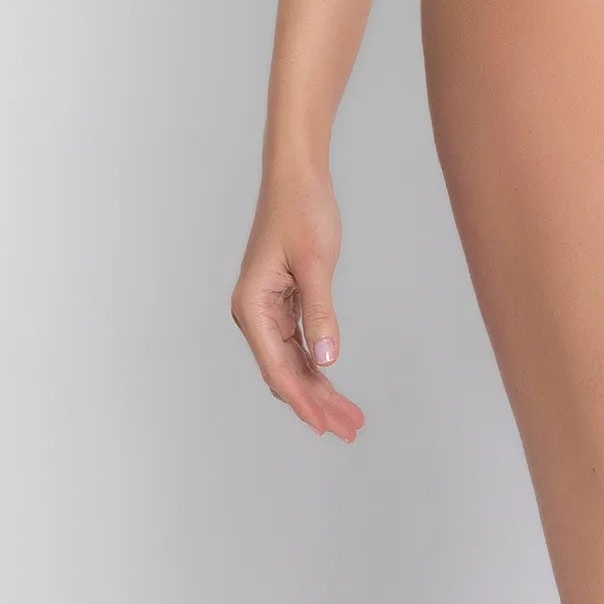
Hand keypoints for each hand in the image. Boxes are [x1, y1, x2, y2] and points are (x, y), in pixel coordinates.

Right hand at [230, 164, 366, 440]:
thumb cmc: (303, 210)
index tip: (327, 426)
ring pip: (291, 362)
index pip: (278, 368)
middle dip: (316, 404)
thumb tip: (328, 361)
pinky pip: (296, 344)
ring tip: (348, 416)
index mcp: (253, 306)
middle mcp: (253, 313)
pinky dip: (315, 365)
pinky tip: (332, 385)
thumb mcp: (316, 262)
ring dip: (318, 389)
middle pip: (284, 372)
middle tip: (350, 429)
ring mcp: (266, 309)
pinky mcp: (280, 301)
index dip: (303, 401)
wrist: (296, 174)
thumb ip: (320, 312)